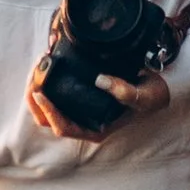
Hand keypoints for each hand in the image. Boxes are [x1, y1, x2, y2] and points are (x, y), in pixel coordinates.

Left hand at [27, 69, 170, 140]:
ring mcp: (79, 110)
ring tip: (40, 63)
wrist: (154, 88)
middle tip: (35, 72)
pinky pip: (55, 92)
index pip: (64, 127)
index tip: (40, 92)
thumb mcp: (143, 96)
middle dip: (35, 97)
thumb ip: (125, 92)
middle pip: (48, 118)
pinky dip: (47, 78)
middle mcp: (84, 122)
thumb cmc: (149, 97)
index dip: (49, 112)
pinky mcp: (78, 96)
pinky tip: (48, 60)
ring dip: (38, 86)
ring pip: (47, 106)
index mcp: (95, 129)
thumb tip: (100, 80)